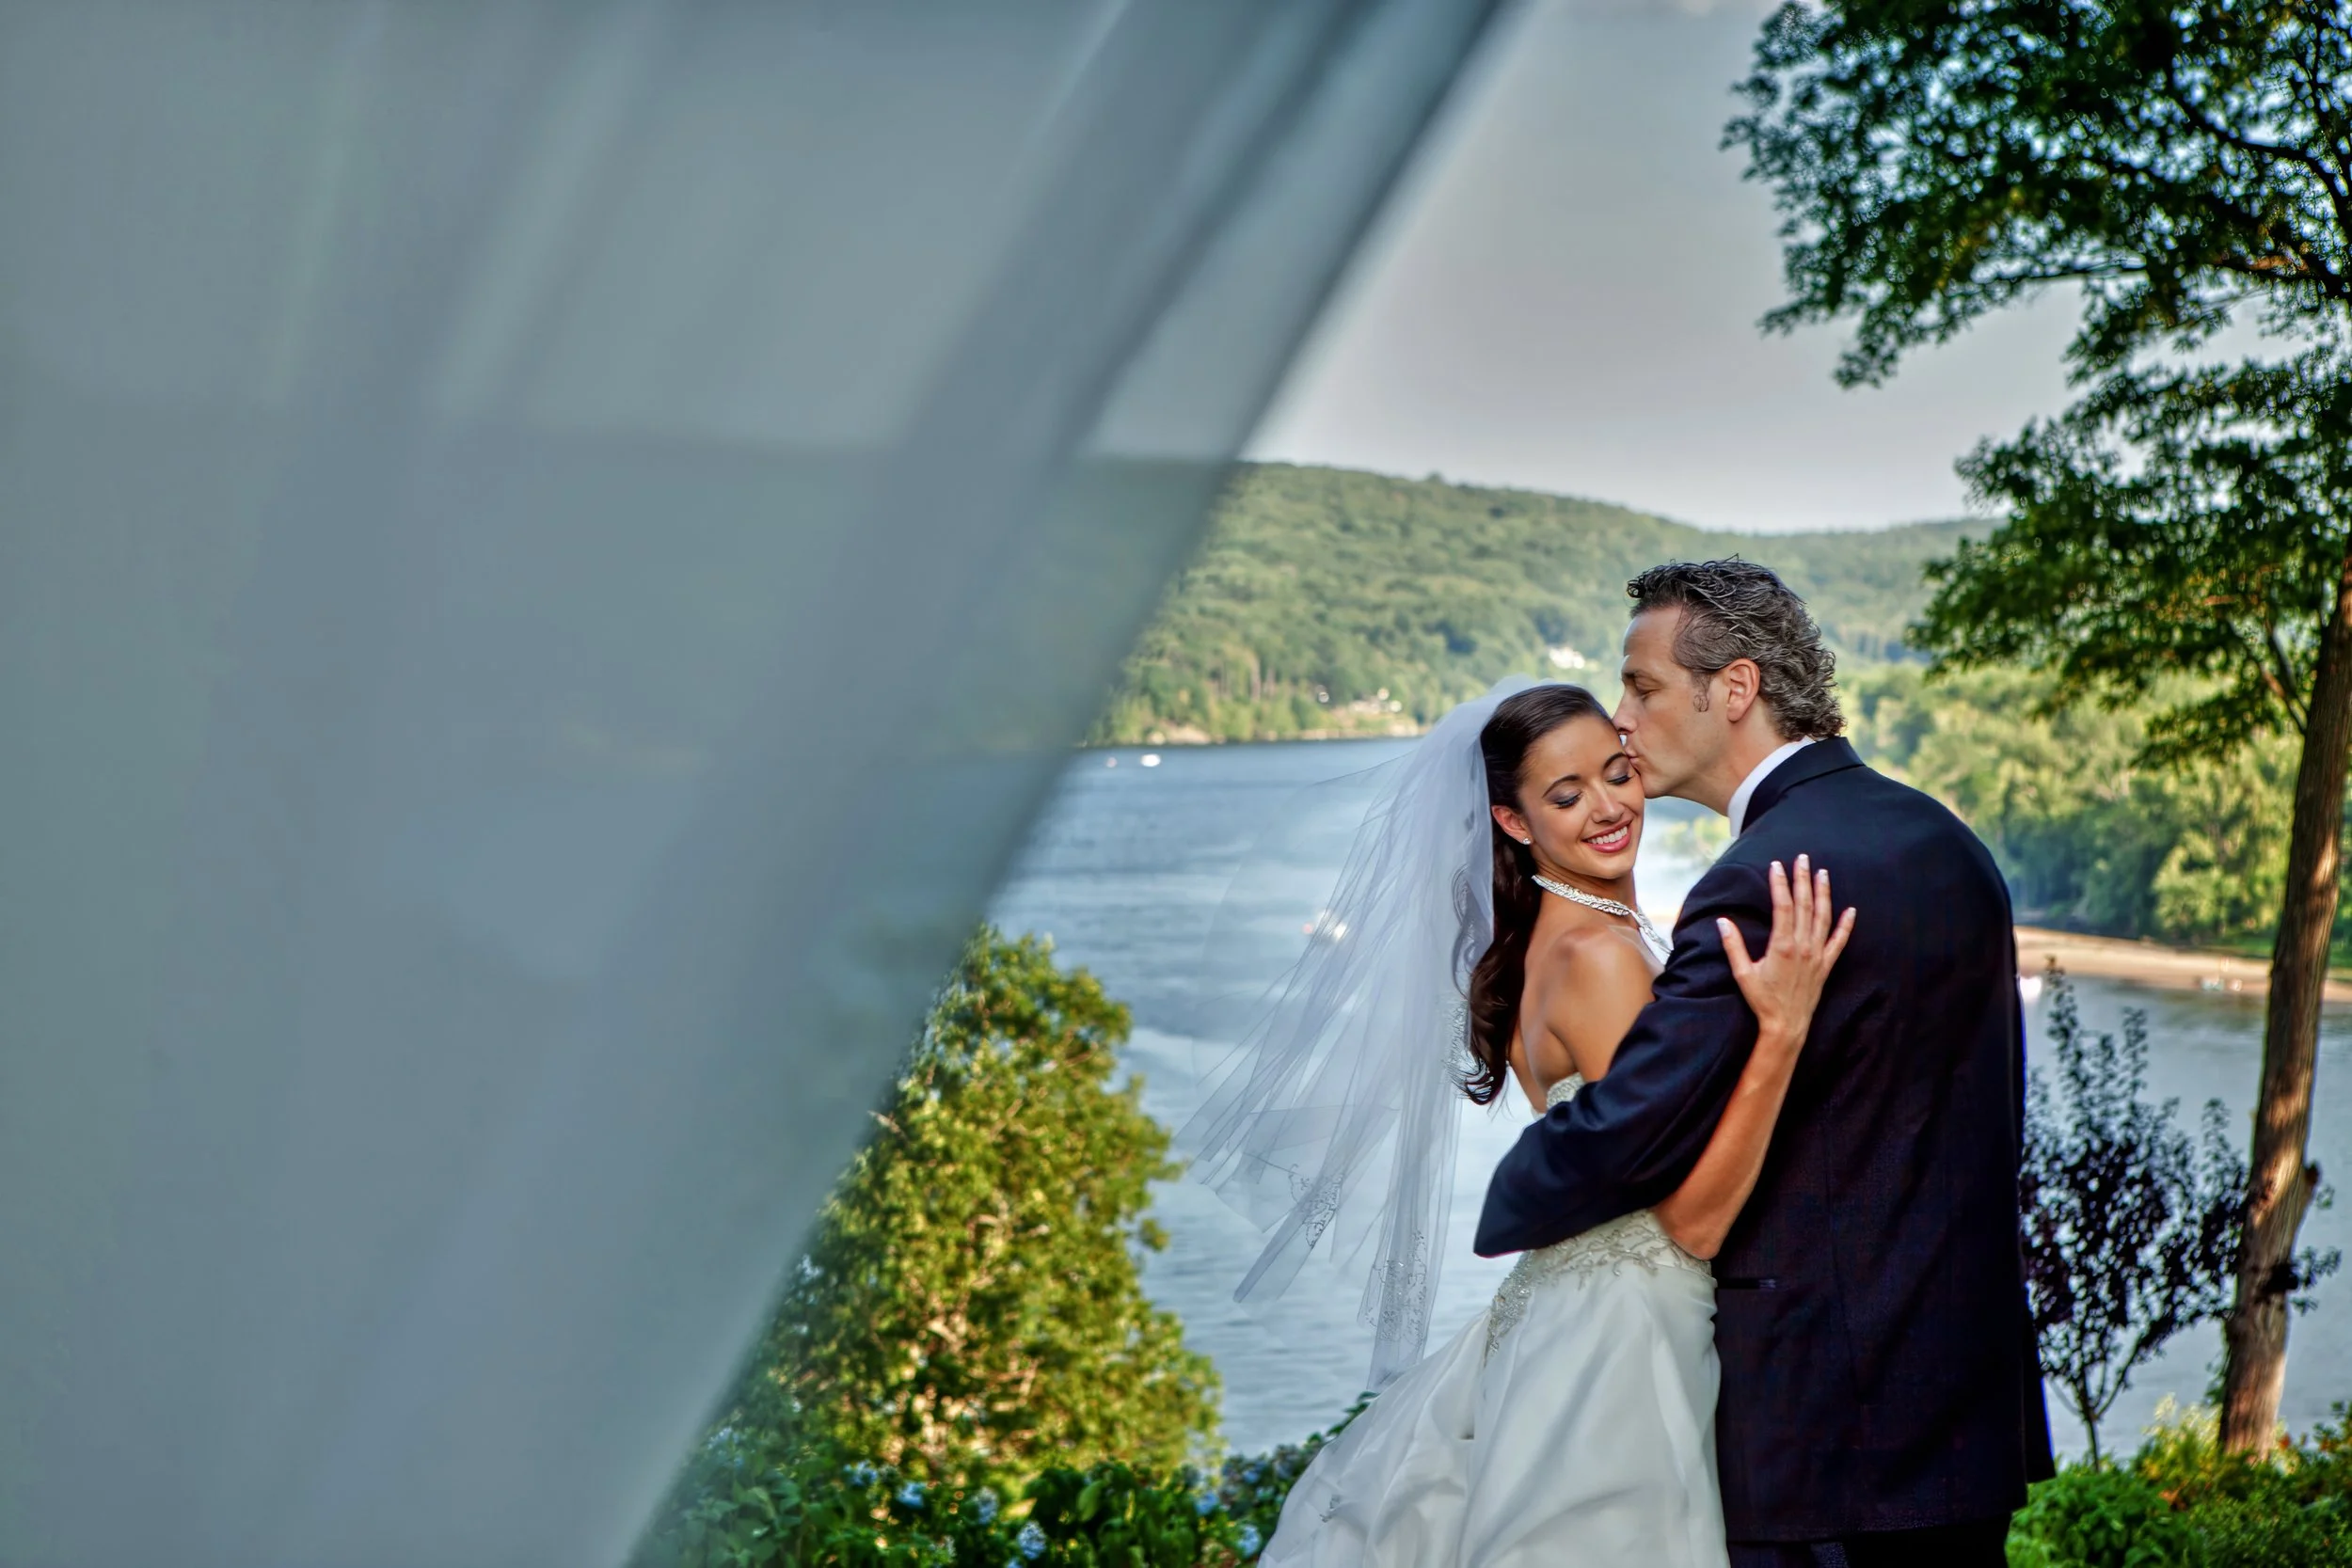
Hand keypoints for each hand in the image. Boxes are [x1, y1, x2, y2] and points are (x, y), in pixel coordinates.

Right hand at [1718, 854, 1854, 1052]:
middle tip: (1802, 859)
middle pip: (1804, 905)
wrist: (1786, 1025)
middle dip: (1802, 879)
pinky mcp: (1826, 965)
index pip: (1782, 905)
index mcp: (1783, 945)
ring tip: (1823, 874)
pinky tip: (1851, 910)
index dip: (1779, 883)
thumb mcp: (1743, 973)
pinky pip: (1840, 941)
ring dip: (1824, 894)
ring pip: (1823, 917)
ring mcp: (1817, 954)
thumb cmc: (1762, 1000)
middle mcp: (1803, 946)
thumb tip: (1722, 921)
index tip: (1776, 866)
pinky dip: (1847, 925)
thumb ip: (1733, 946)